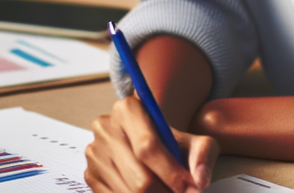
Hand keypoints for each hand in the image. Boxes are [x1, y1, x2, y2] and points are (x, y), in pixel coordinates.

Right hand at [85, 96, 218, 192]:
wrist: (148, 144)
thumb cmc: (170, 142)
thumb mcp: (193, 140)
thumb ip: (203, 153)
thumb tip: (199, 180)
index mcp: (128, 109)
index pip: (148, 147)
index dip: (171, 173)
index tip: (189, 188)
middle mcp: (106, 128)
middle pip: (139, 177)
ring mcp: (95, 153)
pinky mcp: (90, 175)